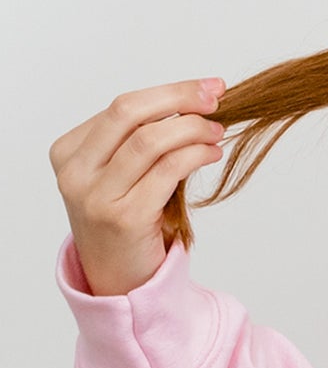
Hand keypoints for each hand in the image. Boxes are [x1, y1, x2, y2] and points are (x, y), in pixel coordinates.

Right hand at [49, 79, 227, 296]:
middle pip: (130, 113)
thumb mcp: (123, 175)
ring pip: (150, 140)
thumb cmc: (128, 220)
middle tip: (217, 95)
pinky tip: (212, 153)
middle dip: (179, 98)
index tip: (207, 87)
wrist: (119, 279)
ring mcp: (96, 196)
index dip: (169, 92)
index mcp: (69, 152)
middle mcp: (76, 172)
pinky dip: (195, 155)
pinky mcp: (125, 217)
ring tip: (217, 131)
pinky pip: (167, 171)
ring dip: (192, 129)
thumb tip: (195, 102)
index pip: (122, 107)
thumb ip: (142, 141)